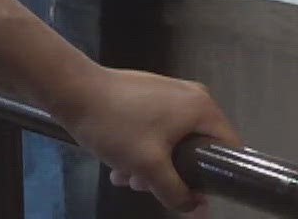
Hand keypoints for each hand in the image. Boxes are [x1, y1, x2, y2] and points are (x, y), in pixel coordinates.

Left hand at [56, 67, 241, 211]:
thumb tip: (196, 207)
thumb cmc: (115, 125)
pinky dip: (140, 149)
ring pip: (170, 143)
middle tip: (145, 186)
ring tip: (124, 177)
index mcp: (202, 107)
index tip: (192, 192)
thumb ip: (177, 192)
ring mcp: (166, 94)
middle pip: (195, 149)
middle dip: (170, 174)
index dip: (214, 177)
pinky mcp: (144, 96)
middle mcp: (190, 97)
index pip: (228, 149)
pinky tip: (117, 164)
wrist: (69, 89)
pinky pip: (153, 130)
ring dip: (150, 166)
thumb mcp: (149, 166)